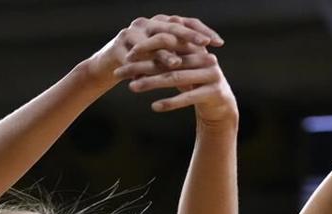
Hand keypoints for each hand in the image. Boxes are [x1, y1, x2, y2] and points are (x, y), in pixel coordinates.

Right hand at [87, 14, 223, 81]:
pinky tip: (150, 73)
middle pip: (173, 26)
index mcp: (163, 23)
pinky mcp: (120, 44)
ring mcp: (134, 31)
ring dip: (165, 53)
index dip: (203, 31)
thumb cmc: (145, 63)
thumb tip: (212, 64)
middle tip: (205, 44)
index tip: (219, 43)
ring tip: (177, 64)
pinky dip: (143, 65)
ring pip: (153, 40)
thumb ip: (185, 58)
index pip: (187, 22)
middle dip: (190, 36)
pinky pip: (134, 54)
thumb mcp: (167, 59)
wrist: (112, 67)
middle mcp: (150, 23)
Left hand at [115, 21, 236, 125]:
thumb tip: (134, 57)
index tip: (126, 57)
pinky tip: (154, 106)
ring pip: (175, 78)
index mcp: (196, 49)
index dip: (146, 50)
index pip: (167, 46)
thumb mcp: (182, 71)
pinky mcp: (214, 92)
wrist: (222, 106)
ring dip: (151, 83)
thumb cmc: (196, 85)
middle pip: (168, 62)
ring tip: (132, 87)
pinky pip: (188, 97)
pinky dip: (170, 102)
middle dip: (142, 67)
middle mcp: (205, 59)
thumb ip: (166, 62)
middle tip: (120, 73)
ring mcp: (211, 75)